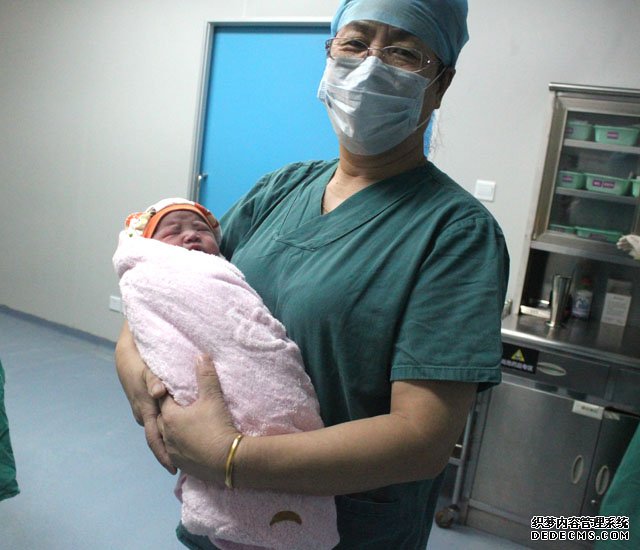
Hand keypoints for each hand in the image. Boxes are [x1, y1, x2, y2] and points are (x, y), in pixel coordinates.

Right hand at [115, 321, 175, 473]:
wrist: (125, 356)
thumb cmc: (138, 363)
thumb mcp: (147, 370)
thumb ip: (154, 381)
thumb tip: (160, 392)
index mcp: (145, 411)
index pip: (154, 439)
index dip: (163, 455)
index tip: (174, 469)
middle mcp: (143, 415)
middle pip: (157, 439)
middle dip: (169, 453)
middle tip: (185, 467)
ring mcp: (142, 411)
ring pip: (157, 430)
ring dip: (168, 441)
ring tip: (184, 453)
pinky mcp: (145, 406)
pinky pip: (156, 421)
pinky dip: (166, 428)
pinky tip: (178, 432)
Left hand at [158, 356, 238, 482]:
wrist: (227, 460)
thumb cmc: (217, 426)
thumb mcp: (213, 397)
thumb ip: (205, 375)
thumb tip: (200, 355)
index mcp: (170, 417)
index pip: (163, 399)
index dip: (169, 392)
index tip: (174, 387)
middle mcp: (166, 435)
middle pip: (160, 419)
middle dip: (166, 412)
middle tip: (178, 405)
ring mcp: (172, 452)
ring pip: (165, 438)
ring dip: (170, 431)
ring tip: (180, 425)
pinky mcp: (181, 464)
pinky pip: (173, 453)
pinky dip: (177, 446)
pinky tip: (185, 445)